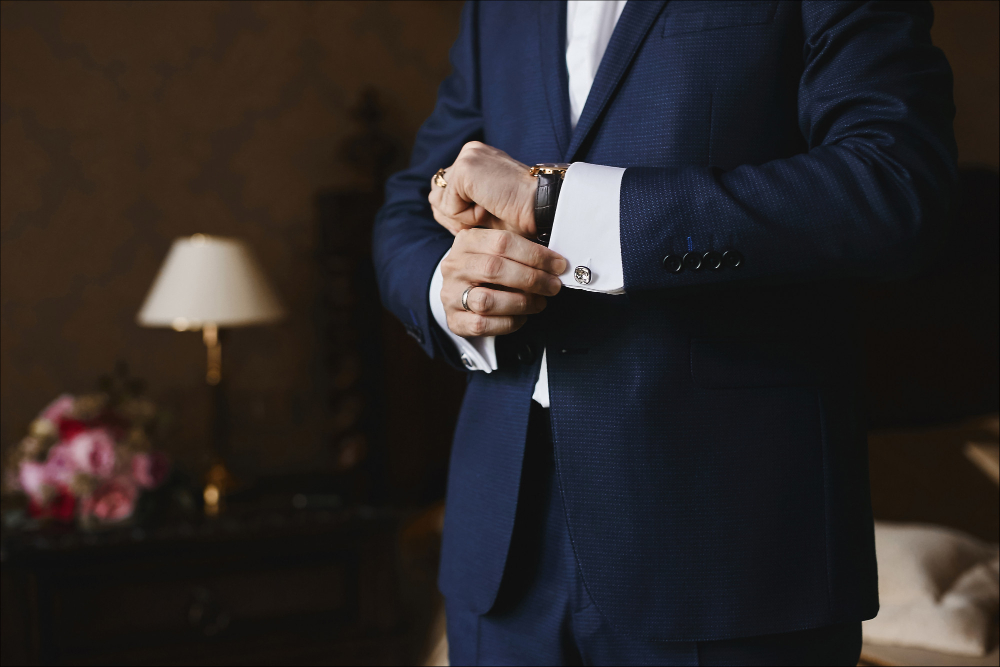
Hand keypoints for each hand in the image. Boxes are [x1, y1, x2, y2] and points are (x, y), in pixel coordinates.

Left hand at [429, 141, 537, 238]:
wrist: (543, 208)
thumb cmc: (520, 216)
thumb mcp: (484, 210)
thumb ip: (458, 205)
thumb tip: (434, 205)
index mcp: (477, 159)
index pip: (445, 190)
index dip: (456, 214)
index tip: (481, 221)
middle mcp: (470, 152)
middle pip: (436, 195)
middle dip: (454, 217)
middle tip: (483, 219)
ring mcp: (467, 157)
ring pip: (441, 202)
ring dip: (464, 217)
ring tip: (491, 209)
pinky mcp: (465, 168)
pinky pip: (449, 206)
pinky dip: (468, 217)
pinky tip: (490, 207)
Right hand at [441, 228, 566, 336]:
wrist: (459, 292)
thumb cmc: (487, 270)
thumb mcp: (499, 251)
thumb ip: (523, 250)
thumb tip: (555, 262)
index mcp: (467, 241)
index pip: (503, 242)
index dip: (535, 254)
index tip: (557, 264)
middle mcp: (455, 266)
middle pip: (494, 269)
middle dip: (531, 279)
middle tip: (552, 286)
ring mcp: (451, 294)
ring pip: (487, 300)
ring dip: (521, 303)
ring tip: (539, 302)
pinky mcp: (454, 320)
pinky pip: (482, 324)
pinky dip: (508, 322)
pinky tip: (521, 317)